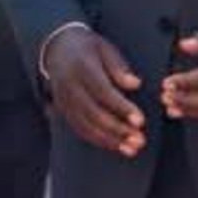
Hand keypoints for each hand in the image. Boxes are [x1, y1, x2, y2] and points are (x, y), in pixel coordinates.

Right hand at [38, 25, 147, 157]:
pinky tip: (115, 146)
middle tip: (140, 140)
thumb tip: (135, 84)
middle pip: (94, 114)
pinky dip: (98, 140)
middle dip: (118, 130)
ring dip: (110, 140)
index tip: (140, 121)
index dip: (122, 108)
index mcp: (83, 68)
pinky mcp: (63, 111)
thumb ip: (119, 67)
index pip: (103, 92)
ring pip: (86, 126)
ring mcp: (65, 101)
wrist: (56, 48)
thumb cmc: (87, 48)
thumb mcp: (104, 48)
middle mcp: (71, 87)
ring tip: (131, 149)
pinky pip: (80, 129)